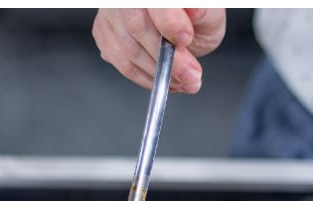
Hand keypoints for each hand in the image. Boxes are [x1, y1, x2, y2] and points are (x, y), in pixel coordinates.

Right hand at [92, 9, 226, 93]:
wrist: (176, 22)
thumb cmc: (192, 15)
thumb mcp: (209, 11)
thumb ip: (204, 11)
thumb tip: (194, 11)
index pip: (157, 3)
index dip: (169, 22)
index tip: (185, 40)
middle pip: (138, 28)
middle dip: (166, 59)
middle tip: (190, 75)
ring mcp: (111, 13)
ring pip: (128, 50)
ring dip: (157, 73)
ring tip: (182, 81)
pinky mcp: (104, 32)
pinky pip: (121, 62)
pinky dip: (144, 77)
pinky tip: (163, 79)